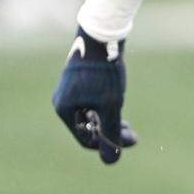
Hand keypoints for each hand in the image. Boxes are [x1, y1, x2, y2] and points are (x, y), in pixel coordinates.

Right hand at [52, 27, 137, 164]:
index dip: (109, 143)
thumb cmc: (104, 72)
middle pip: (88, 126)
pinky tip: (118, 98)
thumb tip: (111, 160)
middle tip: (131, 131)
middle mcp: (62, 100)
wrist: (102, 34)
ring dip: (109, 118)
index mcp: (64, 109)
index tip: (130, 139)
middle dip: (110, 131)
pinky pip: (90, 100)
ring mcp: (69, 88)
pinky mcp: (79, 77)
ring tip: (125, 116)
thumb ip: (111, 133)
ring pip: (90, 113)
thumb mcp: (111, 106)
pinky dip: (104, 104)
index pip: (86, 139)